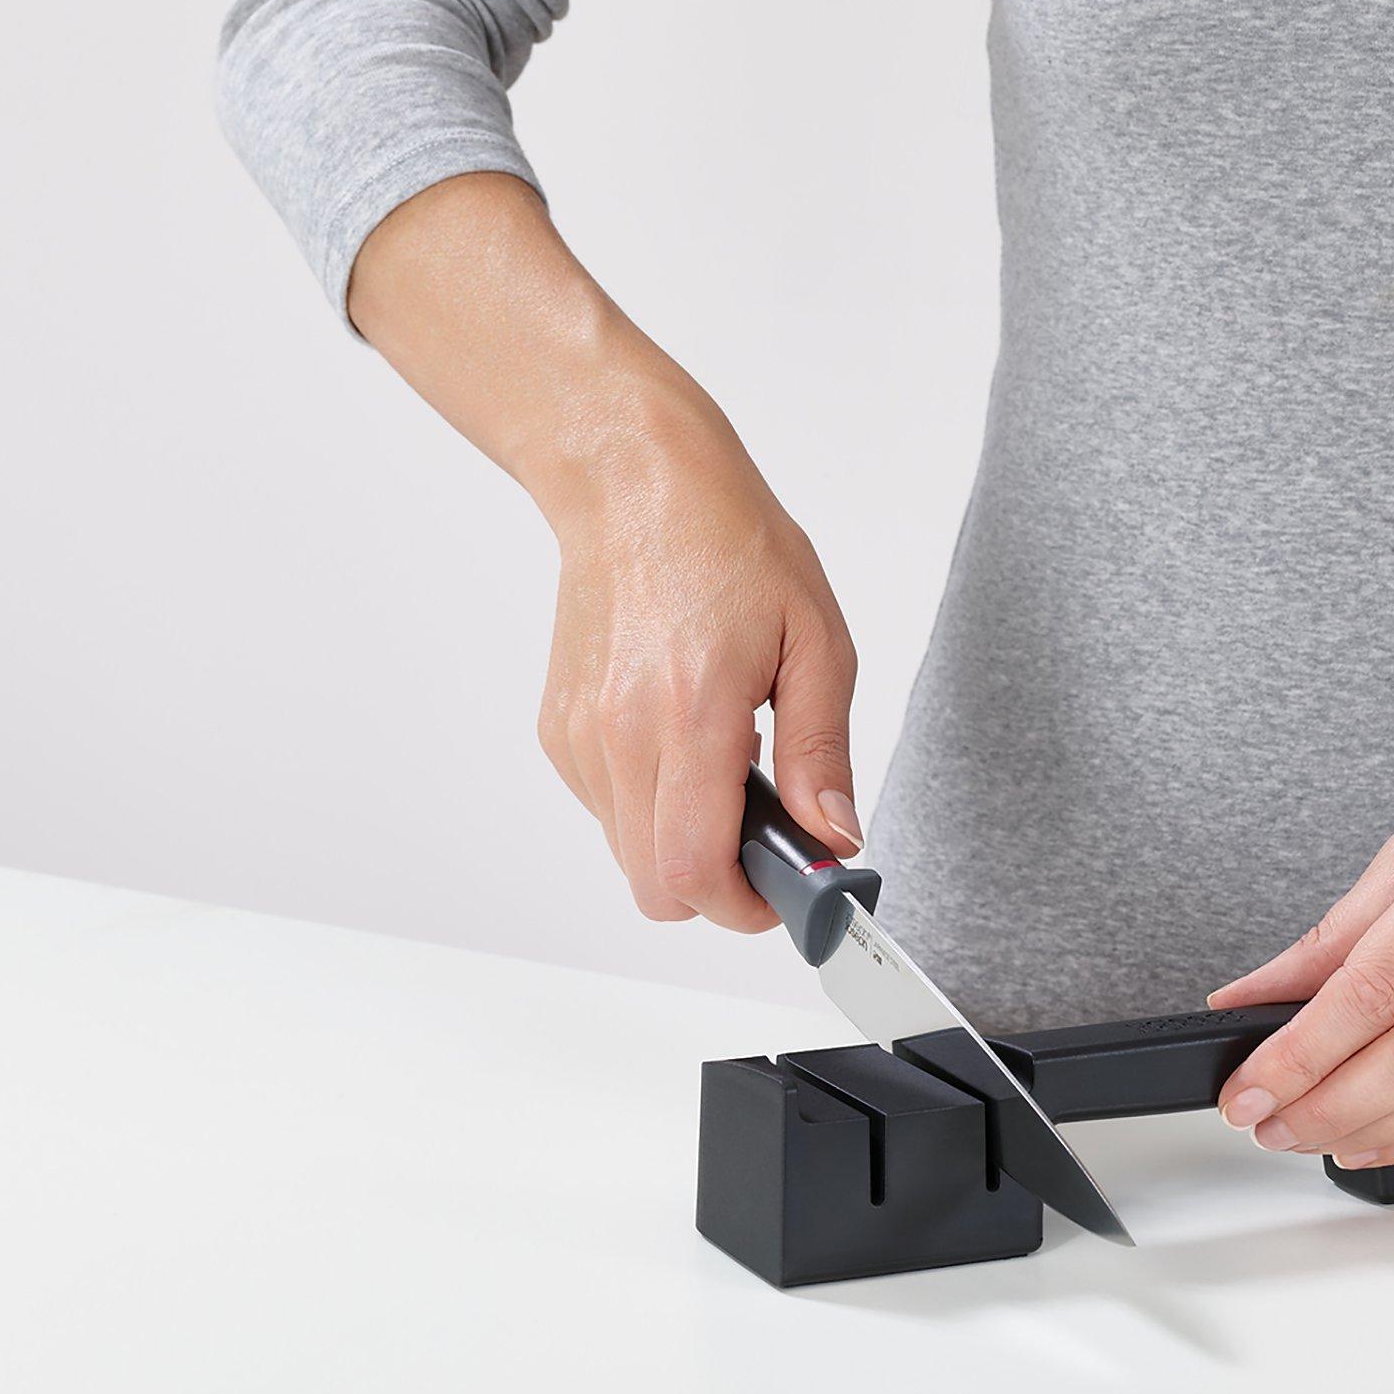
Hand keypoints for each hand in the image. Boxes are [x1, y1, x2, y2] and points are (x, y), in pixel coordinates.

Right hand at [533, 402, 860, 929]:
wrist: (633, 486)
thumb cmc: (729, 545)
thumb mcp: (816, 640)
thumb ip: (823, 750)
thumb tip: (834, 835)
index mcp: (689, 713)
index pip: (692, 870)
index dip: (741, 908)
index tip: (782, 892)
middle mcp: (619, 734)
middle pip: (654, 885)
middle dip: (716, 886)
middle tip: (765, 838)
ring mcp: (578, 736)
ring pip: (628, 853)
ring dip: (683, 842)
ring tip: (728, 767)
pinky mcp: (558, 731)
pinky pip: (607, 810)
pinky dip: (651, 805)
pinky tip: (685, 743)